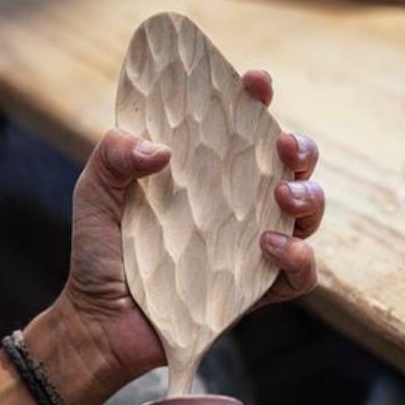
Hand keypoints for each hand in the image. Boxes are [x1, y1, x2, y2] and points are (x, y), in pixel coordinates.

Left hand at [59, 70, 323, 385]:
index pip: (242, 130)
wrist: (98, 322)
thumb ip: (113, 156)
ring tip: (283, 196)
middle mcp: (235, 206)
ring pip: (307, 214)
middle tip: (283, 145)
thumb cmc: (99, 253)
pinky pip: (300, 274)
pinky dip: (298, 257)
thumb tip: (161, 149)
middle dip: (301, 148)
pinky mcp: (256, 292)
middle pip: (291, 167)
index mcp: (203, 174)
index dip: (256, 101)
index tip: (257, 82)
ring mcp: (250, 248)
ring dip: (309, 197)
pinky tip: (269, 246)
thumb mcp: (95, 193)